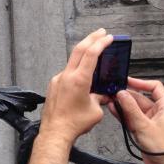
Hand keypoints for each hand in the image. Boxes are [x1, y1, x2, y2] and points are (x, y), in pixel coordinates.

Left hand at [40, 29, 113, 143]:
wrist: (55, 132)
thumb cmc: (74, 124)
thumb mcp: (96, 111)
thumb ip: (101, 98)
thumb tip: (103, 94)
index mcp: (79, 80)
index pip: (91, 54)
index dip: (101, 43)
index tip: (108, 37)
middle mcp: (66, 76)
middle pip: (79, 50)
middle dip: (91, 38)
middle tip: (101, 32)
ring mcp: (58, 79)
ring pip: (72, 60)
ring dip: (83, 53)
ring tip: (95, 50)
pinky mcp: (54, 85)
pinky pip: (67, 72)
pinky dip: (76, 68)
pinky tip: (83, 74)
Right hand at [109, 77, 163, 163]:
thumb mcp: (144, 125)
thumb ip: (131, 109)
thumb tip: (122, 94)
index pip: (154, 87)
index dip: (140, 82)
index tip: (127, 81)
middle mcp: (158, 112)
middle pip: (140, 98)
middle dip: (127, 95)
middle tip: (113, 92)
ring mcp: (150, 121)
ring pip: (134, 108)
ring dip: (123, 105)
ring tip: (110, 100)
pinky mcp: (143, 129)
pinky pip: (132, 118)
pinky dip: (123, 115)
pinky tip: (114, 110)